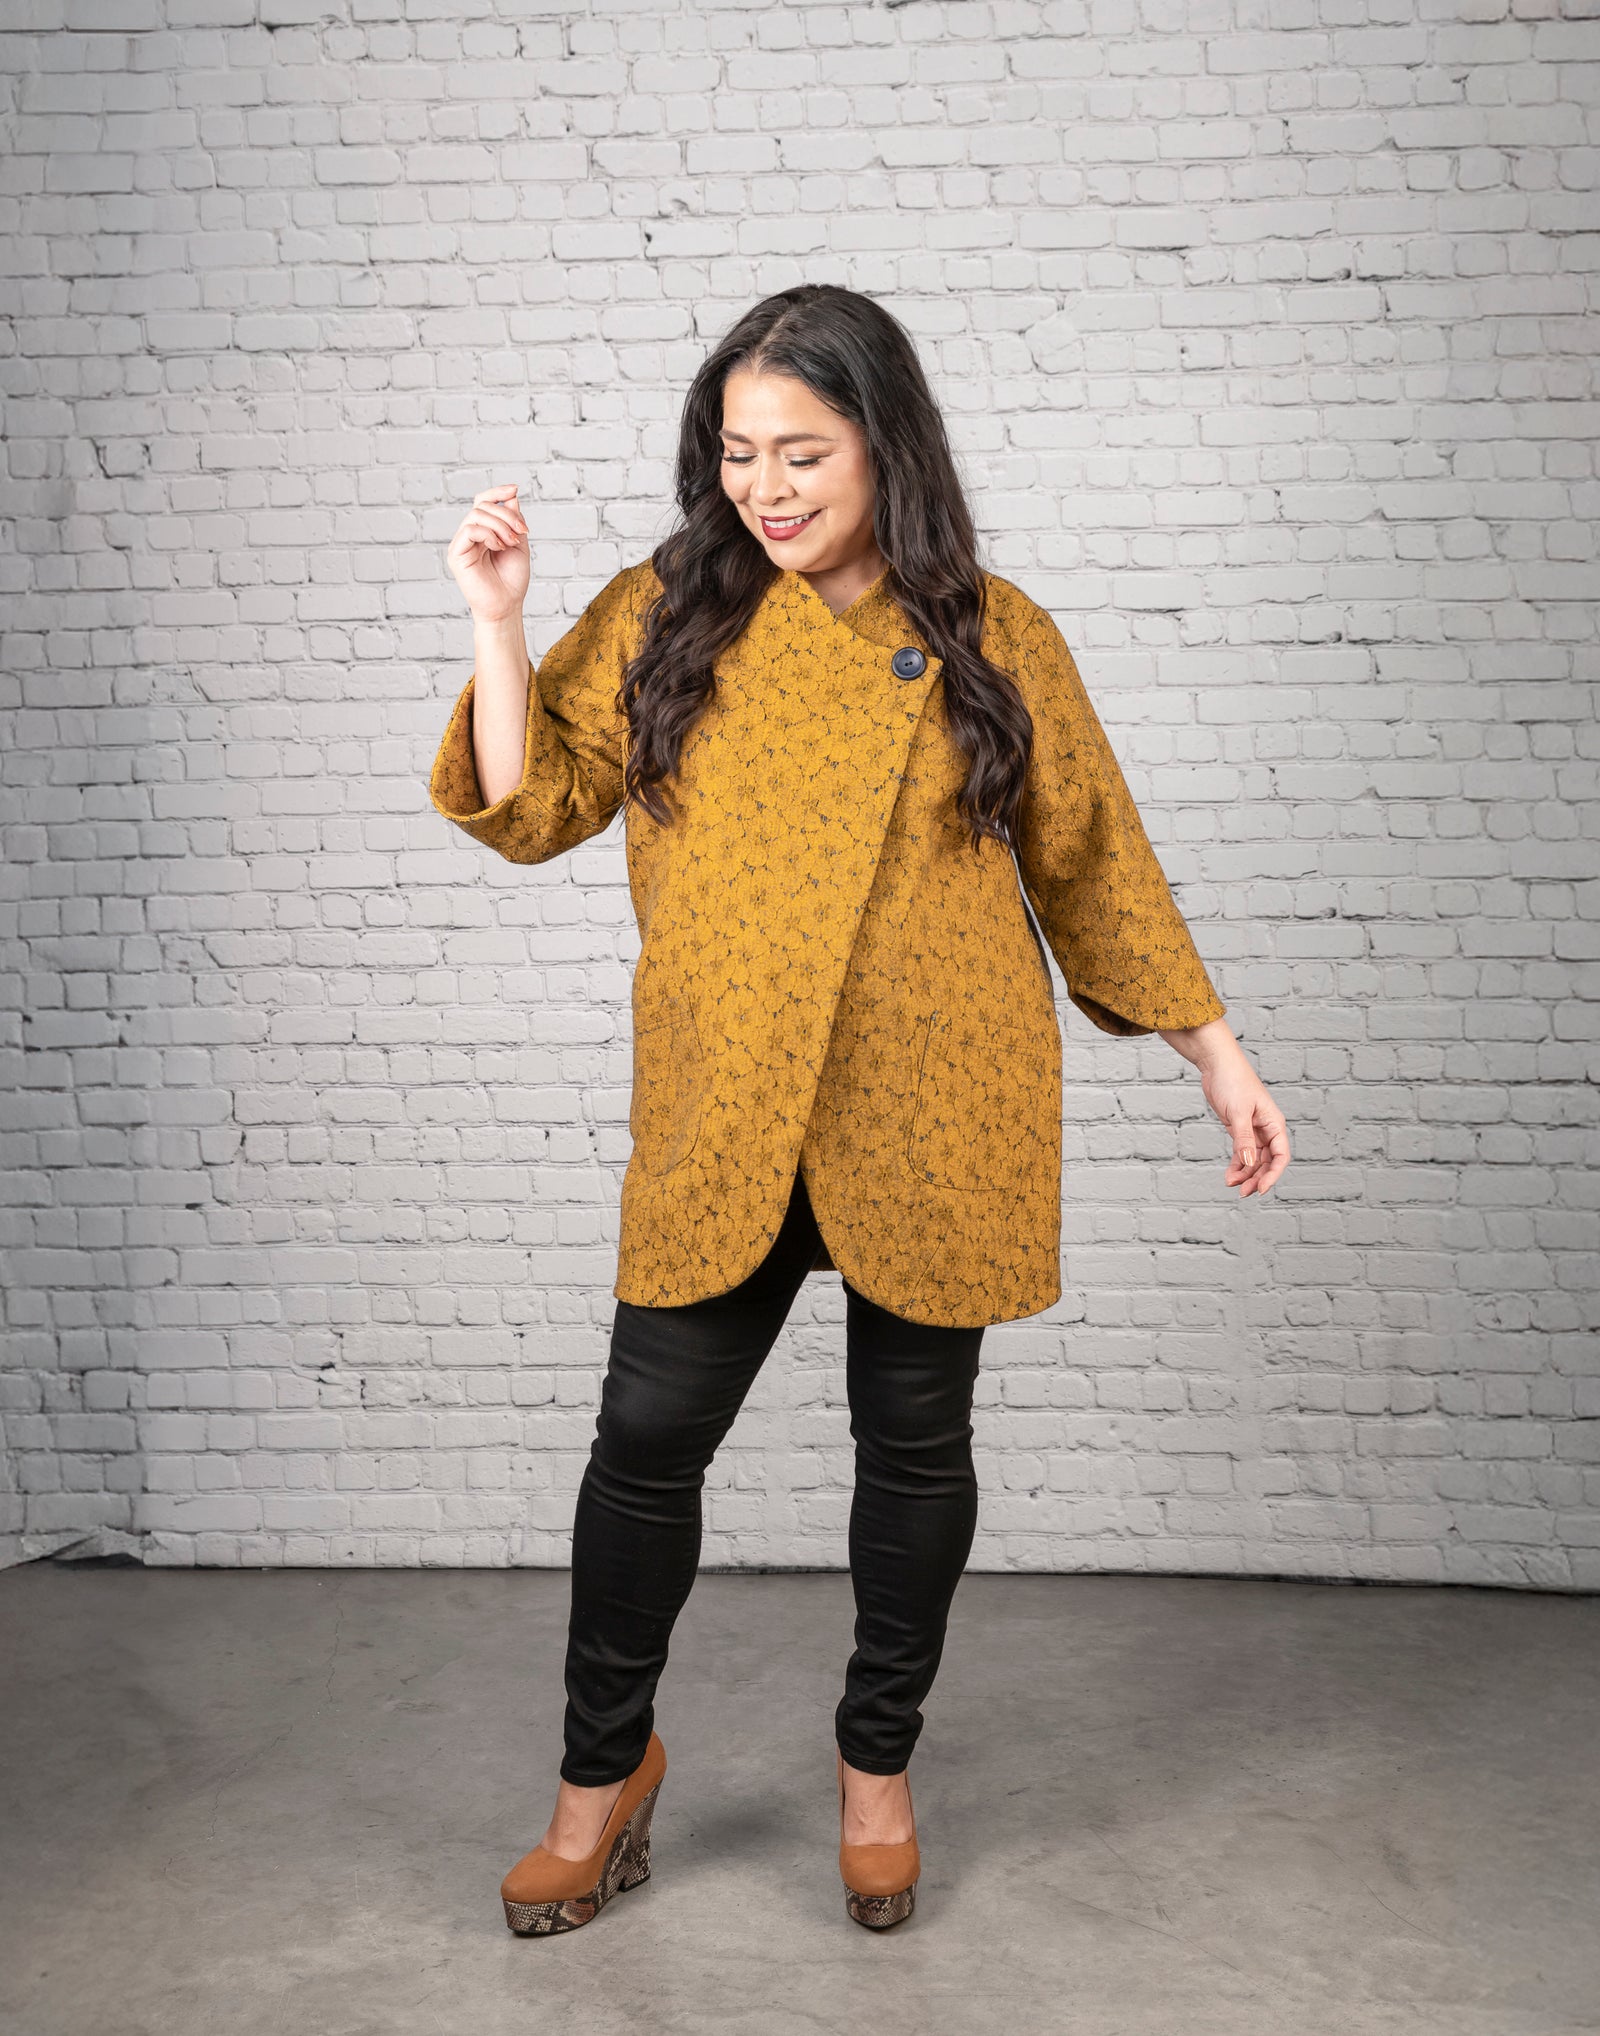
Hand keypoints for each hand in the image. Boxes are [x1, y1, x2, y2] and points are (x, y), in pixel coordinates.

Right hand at [447, 483, 529, 623]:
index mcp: (483, 531)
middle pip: (481, 506)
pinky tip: (498, 546)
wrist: (507, 606)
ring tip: (512, 542)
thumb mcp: (518, 543)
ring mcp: (461, 544)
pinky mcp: (456, 554)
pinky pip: (469, 530)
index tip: (515, 489)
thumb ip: (513, 520)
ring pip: (476, 515)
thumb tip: (512, 495)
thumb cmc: (512, 580)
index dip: (497, 492)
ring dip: (499, 524)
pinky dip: (488, 534)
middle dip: (506, 514)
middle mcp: (469, 535)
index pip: (483, 502)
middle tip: (521, 531)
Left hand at [1158, 1018, 1290, 1198]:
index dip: (1273, 1175)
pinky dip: (1237, 1164)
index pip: (1281, 1156)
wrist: (1217, 1065)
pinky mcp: (1239, 1129)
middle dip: (1256, 1178)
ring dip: (1245, 1174)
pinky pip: (1242, 1152)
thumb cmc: (1233, 1082)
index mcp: (1274, 1123)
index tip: (1261, 1190)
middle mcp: (1267, 1129)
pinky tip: (1229, 1176)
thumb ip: (1243, 1139)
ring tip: (1232, 1185)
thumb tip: (1249, 1164)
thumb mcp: (1238, 1112)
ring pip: (1253, 1160)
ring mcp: (1253, 1130)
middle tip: (1243, 1193)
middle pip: (1267, 1162)